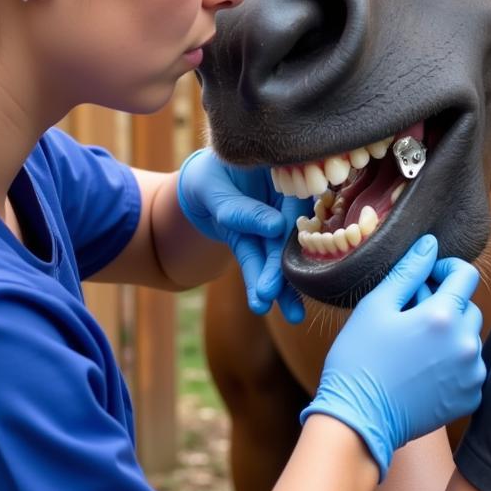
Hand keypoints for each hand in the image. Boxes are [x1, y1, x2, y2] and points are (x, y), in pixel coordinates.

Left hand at [177, 148, 309, 321]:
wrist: (194, 185)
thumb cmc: (206, 175)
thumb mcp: (212, 186)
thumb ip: (238, 207)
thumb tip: (274, 227)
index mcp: (283, 174)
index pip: (296, 203)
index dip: (295, 231)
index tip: (286, 257)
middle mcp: (285, 199)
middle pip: (290, 235)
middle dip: (284, 266)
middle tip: (273, 290)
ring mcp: (274, 223)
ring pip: (278, 254)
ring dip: (282, 285)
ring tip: (292, 316)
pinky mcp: (259, 242)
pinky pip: (259, 262)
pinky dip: (258, 282)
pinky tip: (261, 305)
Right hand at [300, 235, 483, 478]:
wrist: (358, 419)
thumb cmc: (359, 359)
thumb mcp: (376, 306)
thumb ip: (408, 271)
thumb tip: (431, 245)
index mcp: (443, 316)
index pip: (465, 275)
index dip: (446, 268)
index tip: (426, 277)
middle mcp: (466, 344)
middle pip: (468, 307)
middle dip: (445, 303)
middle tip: (410, 315)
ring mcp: (472, 374)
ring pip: (470, 337)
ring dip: (449, 333)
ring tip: (414, 345)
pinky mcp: (470, 398)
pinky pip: (470, 367)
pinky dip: (453, 362)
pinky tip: (422, 369)